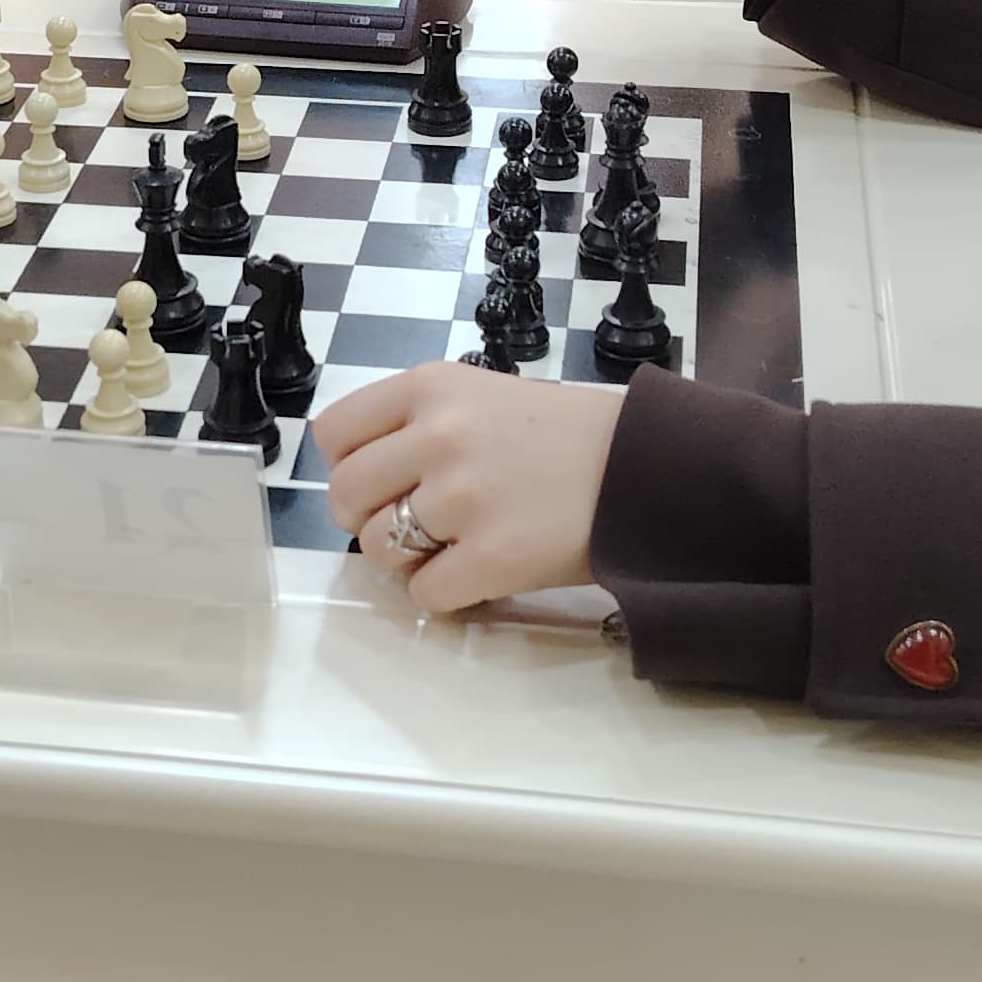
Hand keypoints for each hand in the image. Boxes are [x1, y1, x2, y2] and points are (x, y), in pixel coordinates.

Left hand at [310, 367, 623, 613]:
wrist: (647, 467)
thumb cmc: (565, 434)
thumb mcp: (482, 395)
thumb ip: (419, 423)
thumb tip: (361, 478)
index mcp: (432, 387)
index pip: (335, 432)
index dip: (346, 464)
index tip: (376, 480)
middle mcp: (438, 435)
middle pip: (345, 493)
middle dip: (364, 518)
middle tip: (406, 525)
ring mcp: (463, 498)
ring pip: (376, 548)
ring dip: (405, 559)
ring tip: (451, 547)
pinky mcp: (491, 557)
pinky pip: (424, 594)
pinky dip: (445, 594)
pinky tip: (480, 572)